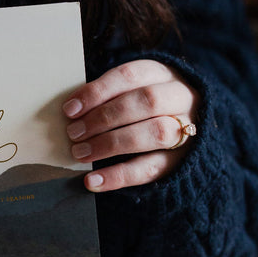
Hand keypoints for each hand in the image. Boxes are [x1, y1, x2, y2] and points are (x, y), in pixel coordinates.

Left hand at [62, 59, 200, 191]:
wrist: (184, 131)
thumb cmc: (143, 108)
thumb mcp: (129, 92)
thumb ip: (106, 98)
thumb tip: (70, 113)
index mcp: (161, 75)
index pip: (130, 76)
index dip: (97, 92)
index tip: (70, 109)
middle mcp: (180, 97)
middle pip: (147, 101)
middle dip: (104, 117)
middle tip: (73, 133)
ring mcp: (187, 129)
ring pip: (156, 133)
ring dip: (111, 144)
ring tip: (80, 153)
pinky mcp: (182, 161)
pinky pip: (151, 169)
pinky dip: (118, 176)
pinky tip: (93, 181)